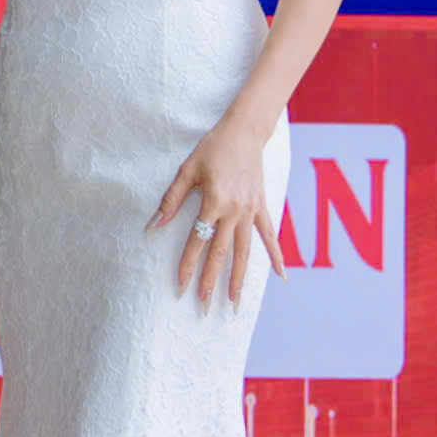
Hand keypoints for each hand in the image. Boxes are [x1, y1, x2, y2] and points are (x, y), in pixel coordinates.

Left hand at [149, 119, 287, 306]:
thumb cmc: (212, 148)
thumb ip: (171, 200)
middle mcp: (234, 211)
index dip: (188, 265)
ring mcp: (251, 211)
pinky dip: (276, 256)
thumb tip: (154, 226)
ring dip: (240, 277)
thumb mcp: (186, 170)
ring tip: (234, 301)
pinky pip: (270, 236)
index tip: (181, 286)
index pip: (197, 241)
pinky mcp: (262, 207)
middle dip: (211, 280)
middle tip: (204, 304)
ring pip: (245, 251)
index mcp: (214, 201)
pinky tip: (282, 276)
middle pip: (220, 252)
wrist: (245, 132)